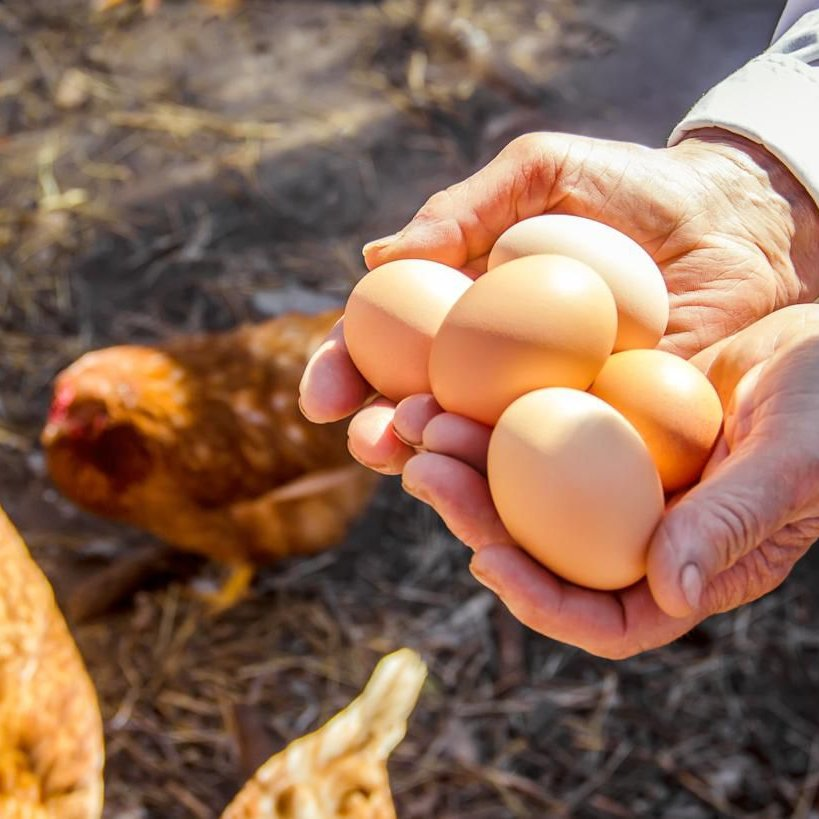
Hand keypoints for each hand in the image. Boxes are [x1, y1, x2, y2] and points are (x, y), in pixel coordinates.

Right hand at [300, 128, 818, 473]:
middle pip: (416, 412)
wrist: (732, 222)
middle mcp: (490, 370)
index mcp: (462, 315)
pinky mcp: (600, 436)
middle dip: (381, 434)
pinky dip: (517, 481)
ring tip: (422, 455)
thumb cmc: (631, 190)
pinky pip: (552, 467)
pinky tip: (495, 484)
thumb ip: (461, 210)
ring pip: (474, 449)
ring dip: (438, 463)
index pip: (385, 350)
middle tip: (373, 441)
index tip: (323, 399)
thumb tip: (375, 259)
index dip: (345, 374)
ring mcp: (541, 408)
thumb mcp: (541, 175)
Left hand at [396, 304, 818, 657]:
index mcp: (686, 566)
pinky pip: (539, 428)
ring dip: (467, 460)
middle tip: (422, 471)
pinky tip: (451, 385)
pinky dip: (494, 413)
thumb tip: (671, 590)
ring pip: (526, 488)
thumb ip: (735, 523)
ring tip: (418, 421)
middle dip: (475, 516)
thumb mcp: (794, 462)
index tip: (485, 559)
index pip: (606, 618)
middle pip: (542, 549)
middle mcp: (639, 531)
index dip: (540, 600)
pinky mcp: (602, 424)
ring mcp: (615, 478)